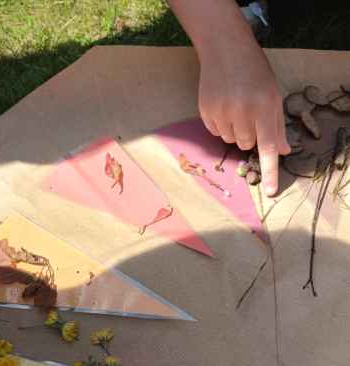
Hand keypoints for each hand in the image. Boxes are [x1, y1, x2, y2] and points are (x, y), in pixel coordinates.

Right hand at [199, 37, 289, 195]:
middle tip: (247, 113)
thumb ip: (277, 125)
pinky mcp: (206, 111)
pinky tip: (221, 104)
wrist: (225, 49)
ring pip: (229, 139)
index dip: (270, 171)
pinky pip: (215, 131)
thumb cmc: (254, 72)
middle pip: (246, 144)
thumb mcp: (273, 95)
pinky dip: (219, 123)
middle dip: (248, 134)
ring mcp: (222, 111)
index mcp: (265, 106)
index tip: (269, 192)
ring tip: (233, 105)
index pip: (268, 146)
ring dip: (233, 128)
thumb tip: (283, 151)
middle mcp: (243, 111)